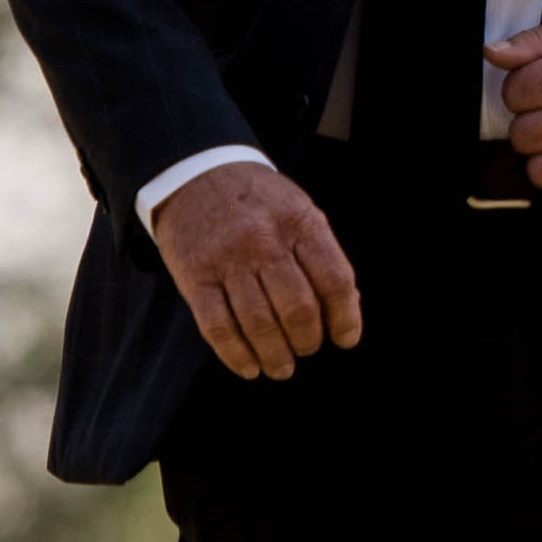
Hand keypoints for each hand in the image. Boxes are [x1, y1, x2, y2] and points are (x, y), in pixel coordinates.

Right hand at [150, 157, 359, 378]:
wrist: (195, 173)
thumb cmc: (257, 201)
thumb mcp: (298, 209)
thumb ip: (321, 253)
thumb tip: (346, 308)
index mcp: (299, 221)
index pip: (334, 280)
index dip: (346, 318)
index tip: (346, 340)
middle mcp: (264, 240)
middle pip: (298, 309)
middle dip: (308, 342)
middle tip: (308, 350)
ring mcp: (226, 259)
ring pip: (259, 324)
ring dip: (275, 356)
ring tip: (282, 367)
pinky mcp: (195, 276)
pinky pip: (218, 327)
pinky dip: (236, 356)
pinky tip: (249, 367)